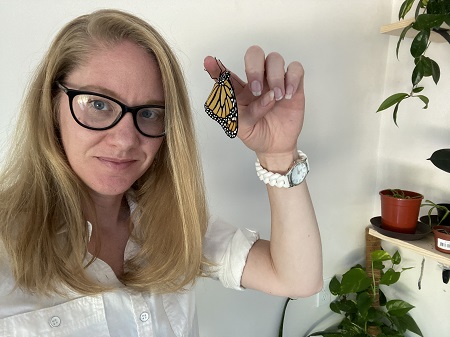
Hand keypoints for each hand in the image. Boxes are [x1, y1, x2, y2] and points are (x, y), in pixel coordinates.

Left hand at [204, 45, 305, 161]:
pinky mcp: (293, 85)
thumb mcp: (243, 129)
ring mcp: (275, 81)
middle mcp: (257, 80)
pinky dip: (292, 78)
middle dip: (254, 67)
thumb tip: (266, 97)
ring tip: (277, 97)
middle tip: (255, 89)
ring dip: (275, 76)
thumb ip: (248, 113)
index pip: (226, 74)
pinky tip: (288, 95)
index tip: (208, 62)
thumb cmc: (256, 133)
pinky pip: (296, 69)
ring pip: (275, 59)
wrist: (275, 146)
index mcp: (239, 90)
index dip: (217, 66)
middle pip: (254, 54)